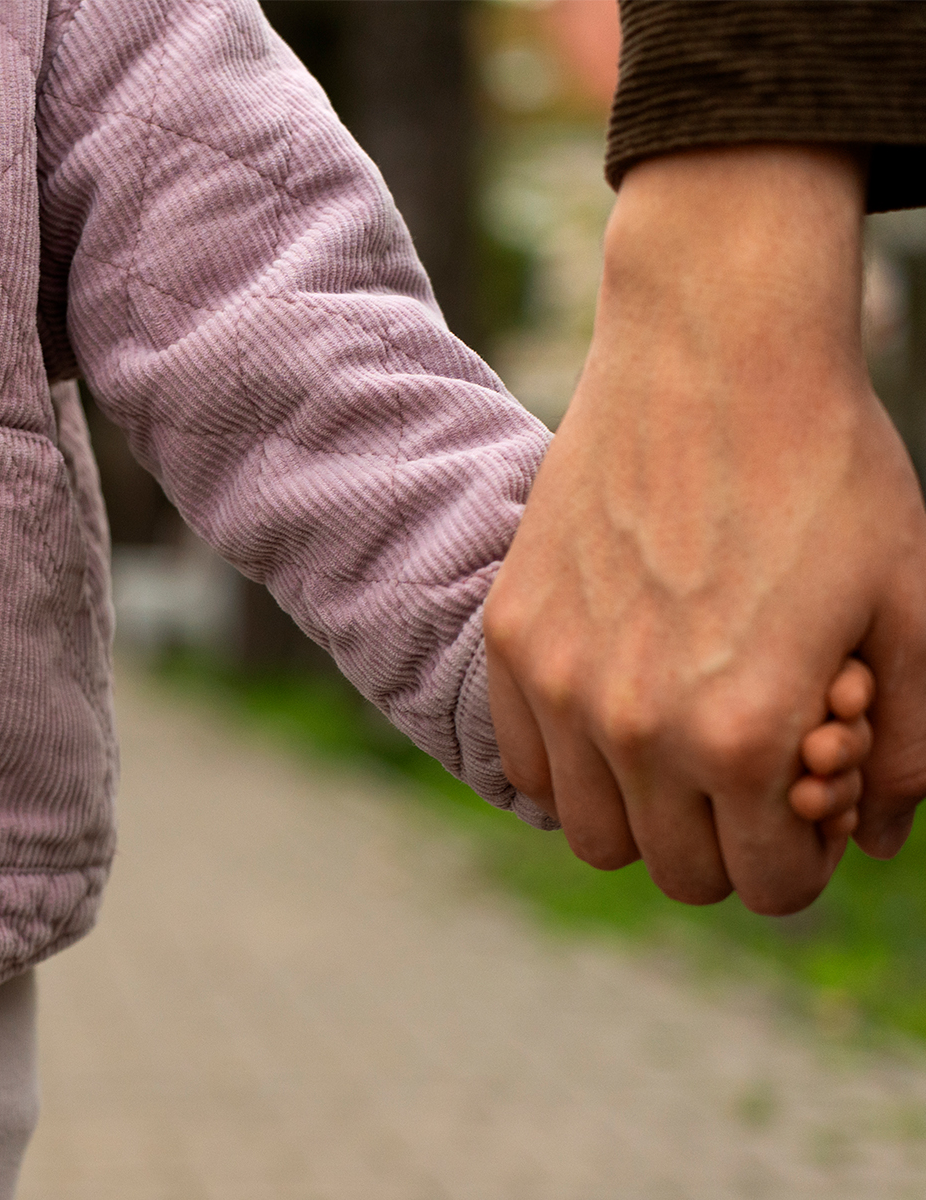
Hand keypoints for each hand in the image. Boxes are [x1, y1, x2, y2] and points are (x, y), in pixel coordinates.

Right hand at [486, 144, 925, 915]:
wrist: (715, 352)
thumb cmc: (831, 471)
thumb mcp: (909, 611)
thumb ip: (907, 746)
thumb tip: (874, 839)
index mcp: (742, 734)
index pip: (769, 884)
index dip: (809, 857)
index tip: (814, 797)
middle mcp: (635, 725)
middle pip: (677, 872)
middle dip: (732, 843)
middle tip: (759, 768)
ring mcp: (559, 682)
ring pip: (593, 834)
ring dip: (648, 813)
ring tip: (688, 742)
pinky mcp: (513, 635)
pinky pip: (528, 762)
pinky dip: (576, 763)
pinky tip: (623, 704)